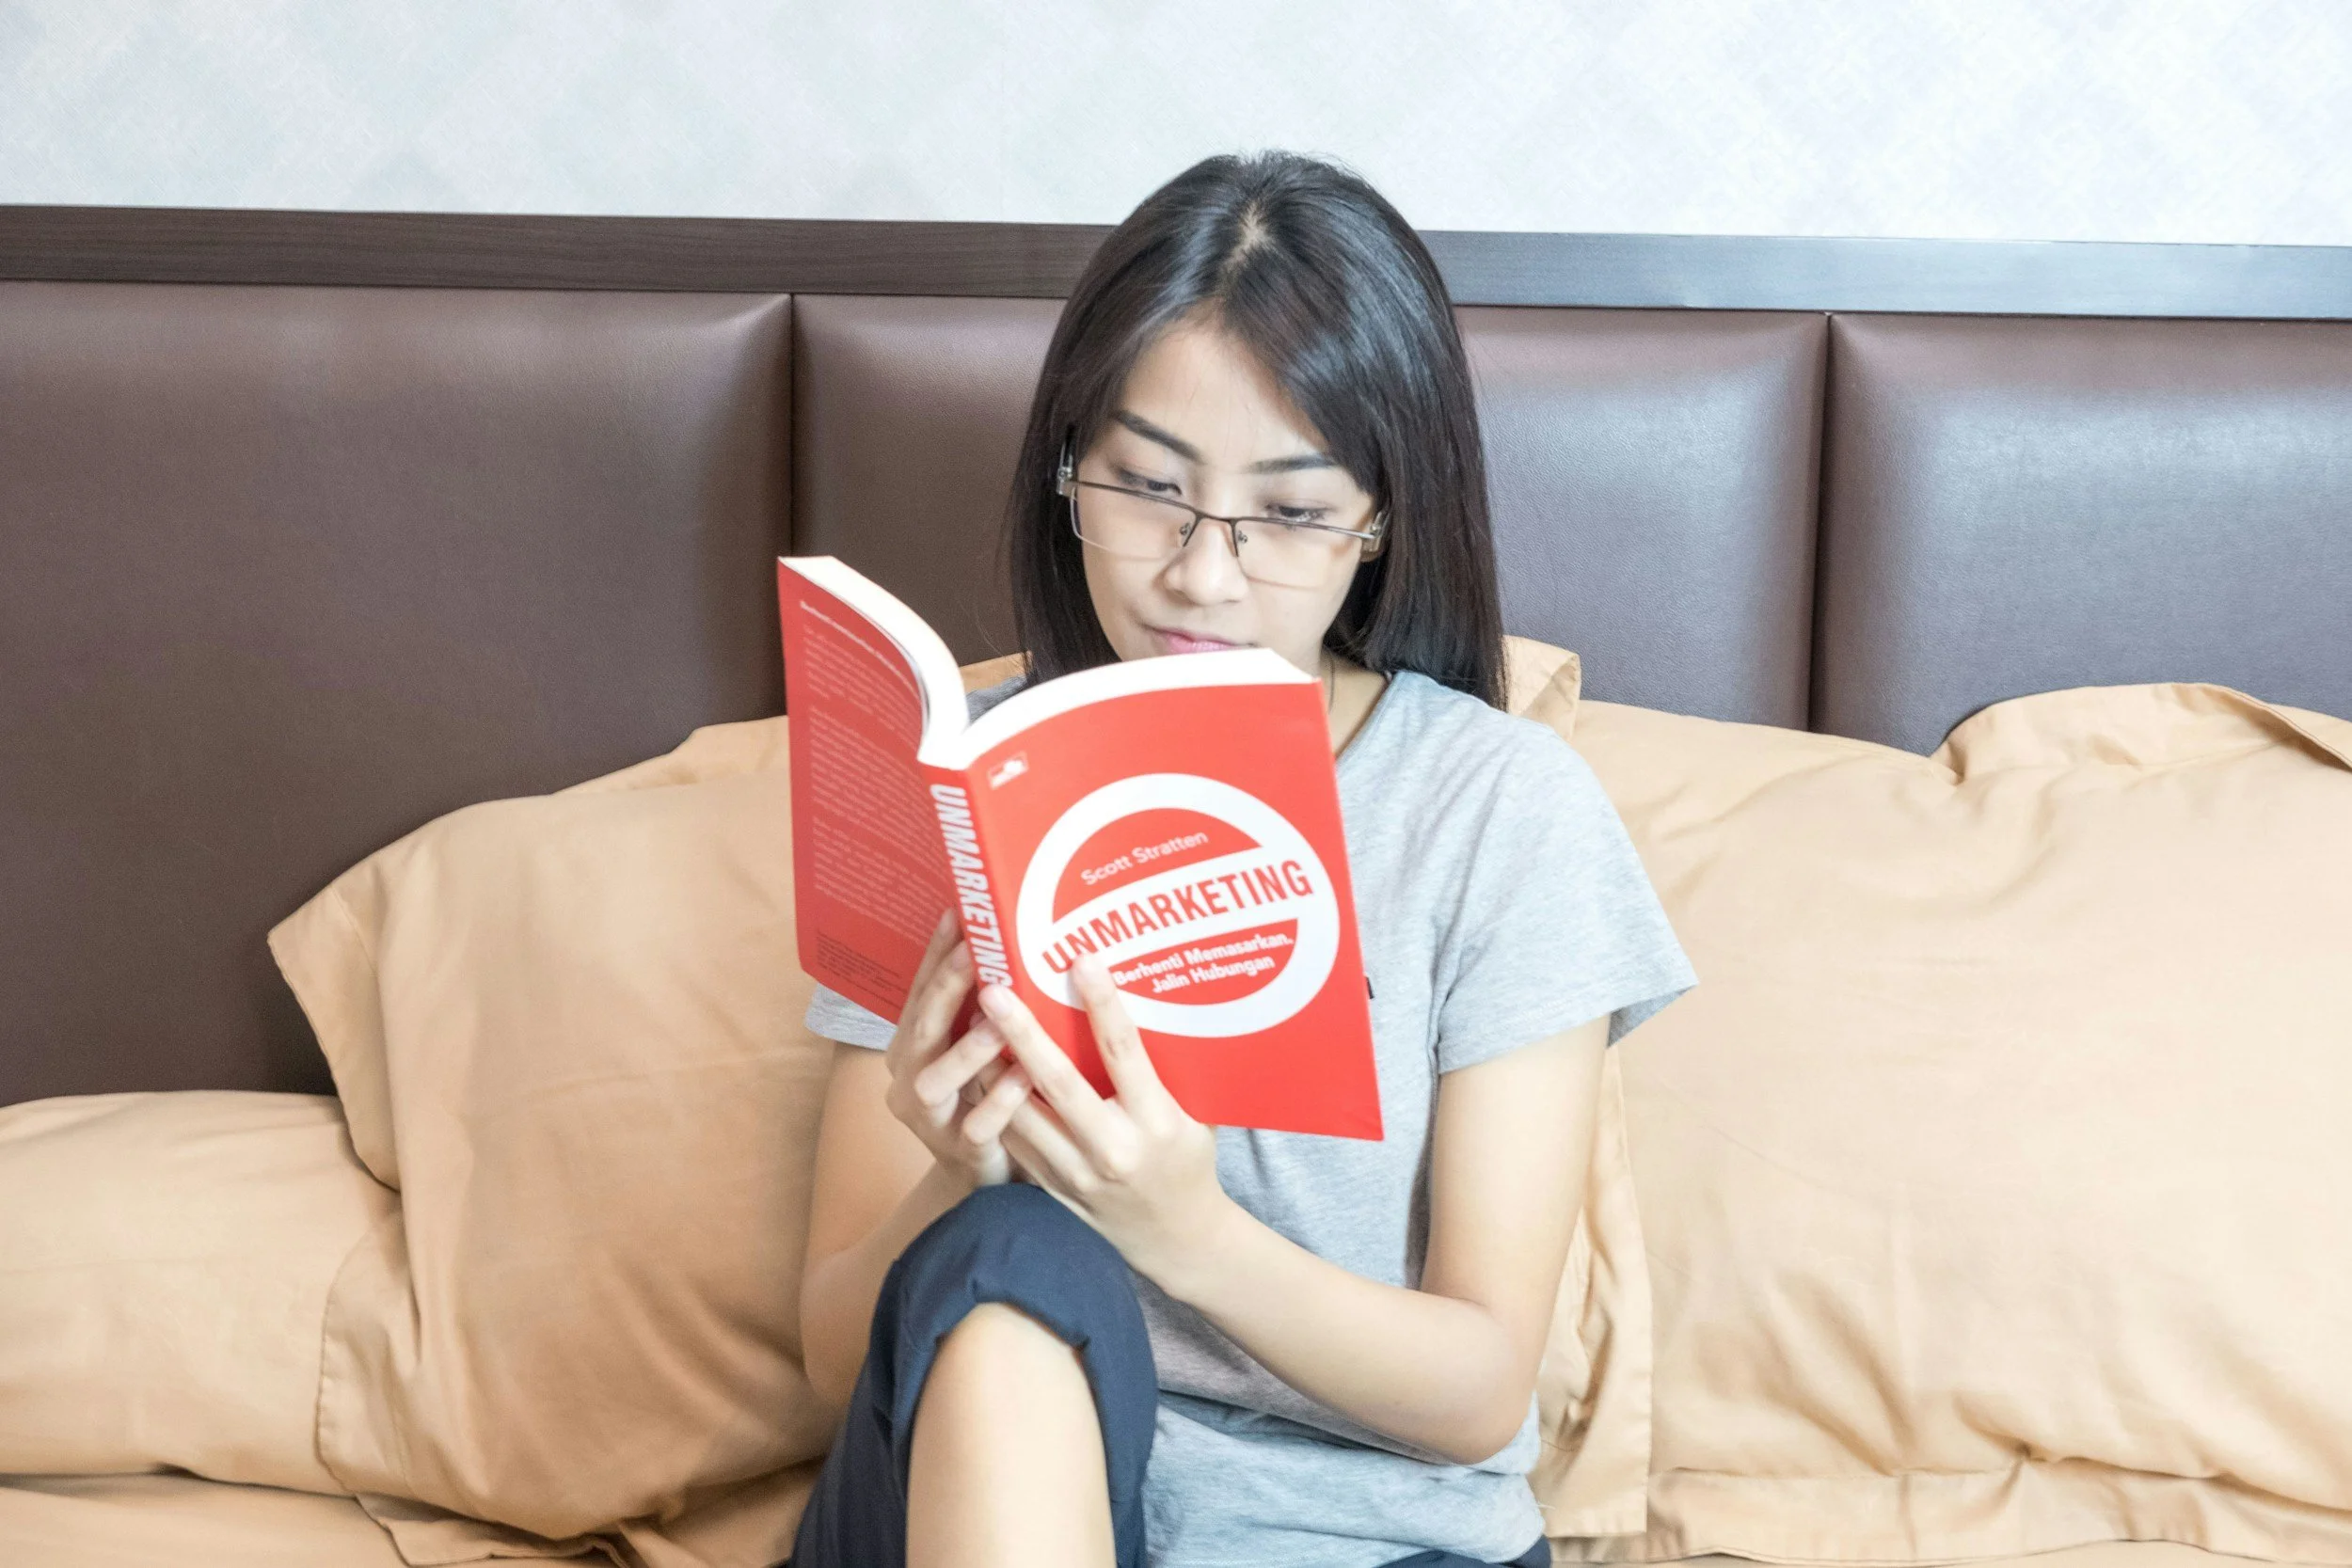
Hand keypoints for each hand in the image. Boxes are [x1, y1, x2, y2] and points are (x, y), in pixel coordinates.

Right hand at [882, 912, 1036, 1189]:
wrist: (987, 1175)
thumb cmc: (985, 1094)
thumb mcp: (975, 1047)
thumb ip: (983, 1006)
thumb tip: (1009, 936)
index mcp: (912, 1046)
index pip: (920, 992)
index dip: (936, 954)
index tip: (957, 913)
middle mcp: (911, 1079)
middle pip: (921, 1029)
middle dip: (945, 988)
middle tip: (974, 953)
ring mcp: (931, 1120)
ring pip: (935, 1081)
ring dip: (966, 1048)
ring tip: (997, 1020)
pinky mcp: (960, 1153)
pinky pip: (977, 1126)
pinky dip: (1000, 1099)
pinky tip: (1025, 1075)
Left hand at [977, 954, 1234, 1288]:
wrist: (1174, 1236)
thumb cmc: (1187, 1159)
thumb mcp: (1194, 1114)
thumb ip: (1164, 1069)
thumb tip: (1135, 1001)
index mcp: (1157, 1122)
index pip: (1125, 1054)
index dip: (1102, 1005)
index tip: (1082, 961)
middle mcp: (1113, 1149)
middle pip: (1059, 1083)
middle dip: (1023, 1034)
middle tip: (993, 990)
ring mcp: (1077, 1174)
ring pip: (1021, 1113)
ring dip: (992, 1067)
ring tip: (970, 1021)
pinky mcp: (1052, 1188)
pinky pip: (1014, 1139)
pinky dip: (994, 1102)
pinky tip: (978, 1068)